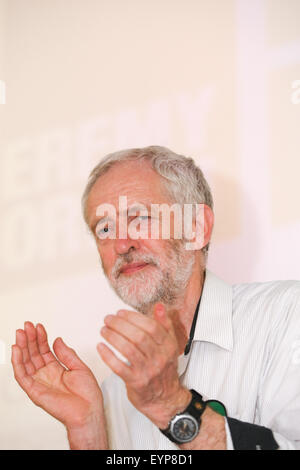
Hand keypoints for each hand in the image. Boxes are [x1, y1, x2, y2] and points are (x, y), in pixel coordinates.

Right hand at [11, 322, 107, 448]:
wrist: (89, 411)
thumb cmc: (88, 394)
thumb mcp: (79, 367)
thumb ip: (67, 353)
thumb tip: (57, 340)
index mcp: (56, 369)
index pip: (44, 350)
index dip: (41, 338)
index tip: (39, 326)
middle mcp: (46, 375)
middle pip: (33, 354)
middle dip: (30, 339)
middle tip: (27, 325)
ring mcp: (39, 382)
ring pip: (25, 362)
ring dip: (22, 347)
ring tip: (21, 333)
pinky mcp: (34, 391)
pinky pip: (22, 376)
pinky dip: (17, 362)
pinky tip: (17, 349)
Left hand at [97, 304, 190, 428]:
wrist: (165, 399)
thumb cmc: (163, 370)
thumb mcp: (169, 346)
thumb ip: (164, 325)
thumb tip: (159, 307)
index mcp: (168, 346)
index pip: (151, 326)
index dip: (133, 317)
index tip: (120, 312)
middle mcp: (160, 358)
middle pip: (138, 336)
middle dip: (120, 325)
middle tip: (108, 319)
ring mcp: (148, 371)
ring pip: (128, 349)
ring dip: (113, 337)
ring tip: (103, 330)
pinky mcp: (136, 382)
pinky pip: (119, 367)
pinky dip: (108, 356)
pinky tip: (101, 347)